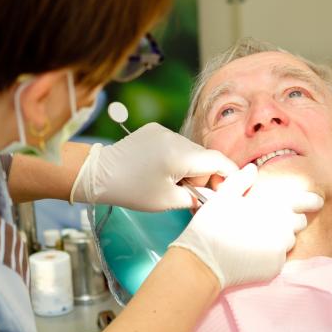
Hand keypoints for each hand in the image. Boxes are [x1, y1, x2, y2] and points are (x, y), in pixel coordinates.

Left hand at [69, 123, 236, 210]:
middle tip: (192, 194)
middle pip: (204, 157)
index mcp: (181, 155)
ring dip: (190, 167)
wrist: (98, 173)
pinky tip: (161, 170)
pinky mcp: (154, 130)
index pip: (218, 161)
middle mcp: (176, 138)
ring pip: (191, 151)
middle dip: (204, 175)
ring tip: (173, 183)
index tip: (233, 188)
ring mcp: (164, 131)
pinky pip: (176, 145)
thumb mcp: (167, 201)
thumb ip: (196, 198)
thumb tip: (211, 197)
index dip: (230, 175)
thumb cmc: (132, 190)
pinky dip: (177, 158)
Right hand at [168, 164, 323, 288]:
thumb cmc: (213, 225)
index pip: (307, 201)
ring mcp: (281, 249)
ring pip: (289, 241)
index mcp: (275, 206)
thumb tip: (252, 168)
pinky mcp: (276, 267)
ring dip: (280, 238)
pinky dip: (271, 255)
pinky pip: (279, 258)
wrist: (205, 260)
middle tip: (270, 222)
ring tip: (257, 238)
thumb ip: (242, 180)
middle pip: (299, 222)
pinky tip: (253, 253)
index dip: (312, 201)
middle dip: (289, 221)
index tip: (317, 201)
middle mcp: (284, 227)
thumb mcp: (224, 196)